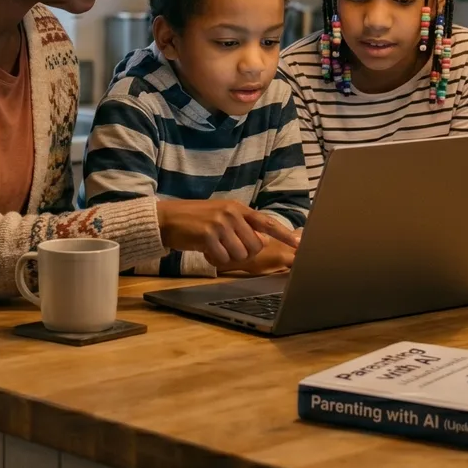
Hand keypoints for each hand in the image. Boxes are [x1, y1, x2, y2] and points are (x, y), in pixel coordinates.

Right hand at [156, 199, 300, 270]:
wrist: (167, 219)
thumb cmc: (196, 220)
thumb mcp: (222, 217)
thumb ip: (243, 227)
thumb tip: (264, 242)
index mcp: (238, 208)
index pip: (266, 222)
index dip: (284, 234)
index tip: (299, 244)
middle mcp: (231, 213)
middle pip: (255, 246)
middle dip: (244, 254)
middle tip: (227, 249)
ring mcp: (220, 224)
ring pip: (240, 254)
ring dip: (228, 258)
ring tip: (214, 248)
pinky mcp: (208, 236)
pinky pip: (222, 258)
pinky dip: (215, 260)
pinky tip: (205, 251)